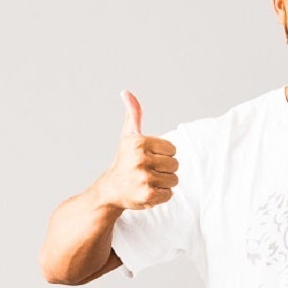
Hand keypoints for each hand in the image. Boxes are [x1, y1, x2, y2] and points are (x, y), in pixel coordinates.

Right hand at [98, 89, 178, 210]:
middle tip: (148, 171)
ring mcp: (144, 178)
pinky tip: (148, 191)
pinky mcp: (148, 195)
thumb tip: (126, 92)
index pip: (173, 149)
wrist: (112, 189)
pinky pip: (169, 194)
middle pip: (175, 164)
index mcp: (139, 142)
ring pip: (174, 180)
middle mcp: (141, 159)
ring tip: (148, 181)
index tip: (149, 158)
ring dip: (164, 183)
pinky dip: (162, 195)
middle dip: (165, 169)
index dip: (164, 155)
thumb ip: (134, 114)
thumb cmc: (124, 160)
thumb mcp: (128, 136)